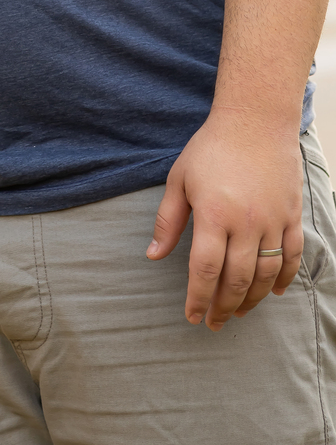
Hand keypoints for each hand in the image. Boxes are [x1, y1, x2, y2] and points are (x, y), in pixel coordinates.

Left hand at [147, 108, 303, 328]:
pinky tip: (272, 292)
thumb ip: (167, 221)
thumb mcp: (179, 179)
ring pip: (265, 274)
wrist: (255, 121)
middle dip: (223, 307)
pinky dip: (283, 278)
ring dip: (251, 299)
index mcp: (214, 214)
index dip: (198, 297)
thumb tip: (152, 255)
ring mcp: (273, 221)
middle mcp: (246, 222)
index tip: (192, 316)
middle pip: (236, 279)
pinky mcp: (291, 216)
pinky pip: (291, 256)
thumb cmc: (211, 148)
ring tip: (238, 313)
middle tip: (214, 323)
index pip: (205, 269)